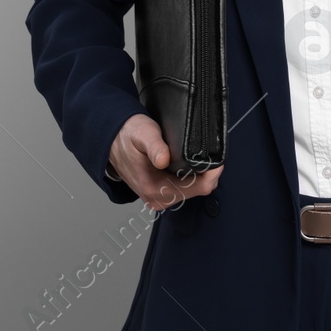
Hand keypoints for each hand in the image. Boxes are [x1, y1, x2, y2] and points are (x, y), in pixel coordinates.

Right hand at [107, 113, 223, 211]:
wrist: (110, 140)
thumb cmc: (126, 135)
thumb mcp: (142, 133)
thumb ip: (154, 146)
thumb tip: (163, 159)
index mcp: (154, 188)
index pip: (198, 188)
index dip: (212, 173)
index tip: (219, 159)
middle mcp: (157, 198)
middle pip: (198, 191)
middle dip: (208, 174)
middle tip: (211, 155)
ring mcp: (158, 197)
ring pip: (193, 191)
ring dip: (200, 176)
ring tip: (201, 158)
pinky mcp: (159, 193)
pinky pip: (184, 189)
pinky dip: (191, 177)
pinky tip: (190, 165)